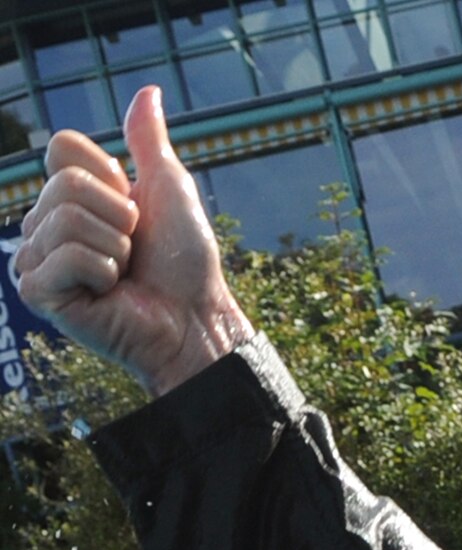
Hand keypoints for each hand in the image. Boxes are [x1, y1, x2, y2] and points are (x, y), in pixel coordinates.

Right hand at [14, 85, 251, 396]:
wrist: (196, 318)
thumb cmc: (185, 262)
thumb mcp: (168, 188)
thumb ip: (149, 141)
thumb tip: (148, 90)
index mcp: (70, 197)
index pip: (61, 148)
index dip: (109, 175)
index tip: (133, 209)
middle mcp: (45, 224)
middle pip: (65, 184)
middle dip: (118, 217)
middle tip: (133, 250)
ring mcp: (36, 258)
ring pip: (65, 219)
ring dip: (114, 247)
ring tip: (123, 273)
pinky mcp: (38, 291)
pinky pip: (67, 255)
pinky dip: (102, 272)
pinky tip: (108, 293)